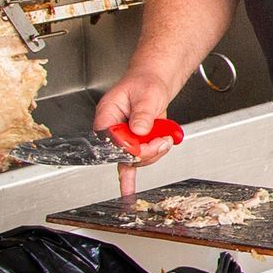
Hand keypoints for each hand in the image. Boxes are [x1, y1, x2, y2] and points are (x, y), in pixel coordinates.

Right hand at [94, 73, 177, 196]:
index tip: (146, 144)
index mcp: (107, 116)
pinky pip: (131, 162)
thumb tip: (140, 129)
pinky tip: (127, 191)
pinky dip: (130, 177)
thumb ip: (143, 112)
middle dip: (146, 152)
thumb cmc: (146, 83)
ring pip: (134, 159)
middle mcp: (112, 129)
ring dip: (153, 153)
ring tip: (165, 139)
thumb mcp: (147, 94)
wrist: (154, 81)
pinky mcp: (133, 143)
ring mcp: (122, 138)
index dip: (129, 147)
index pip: (112, 141)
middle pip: (123, 154)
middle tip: (162, 141)